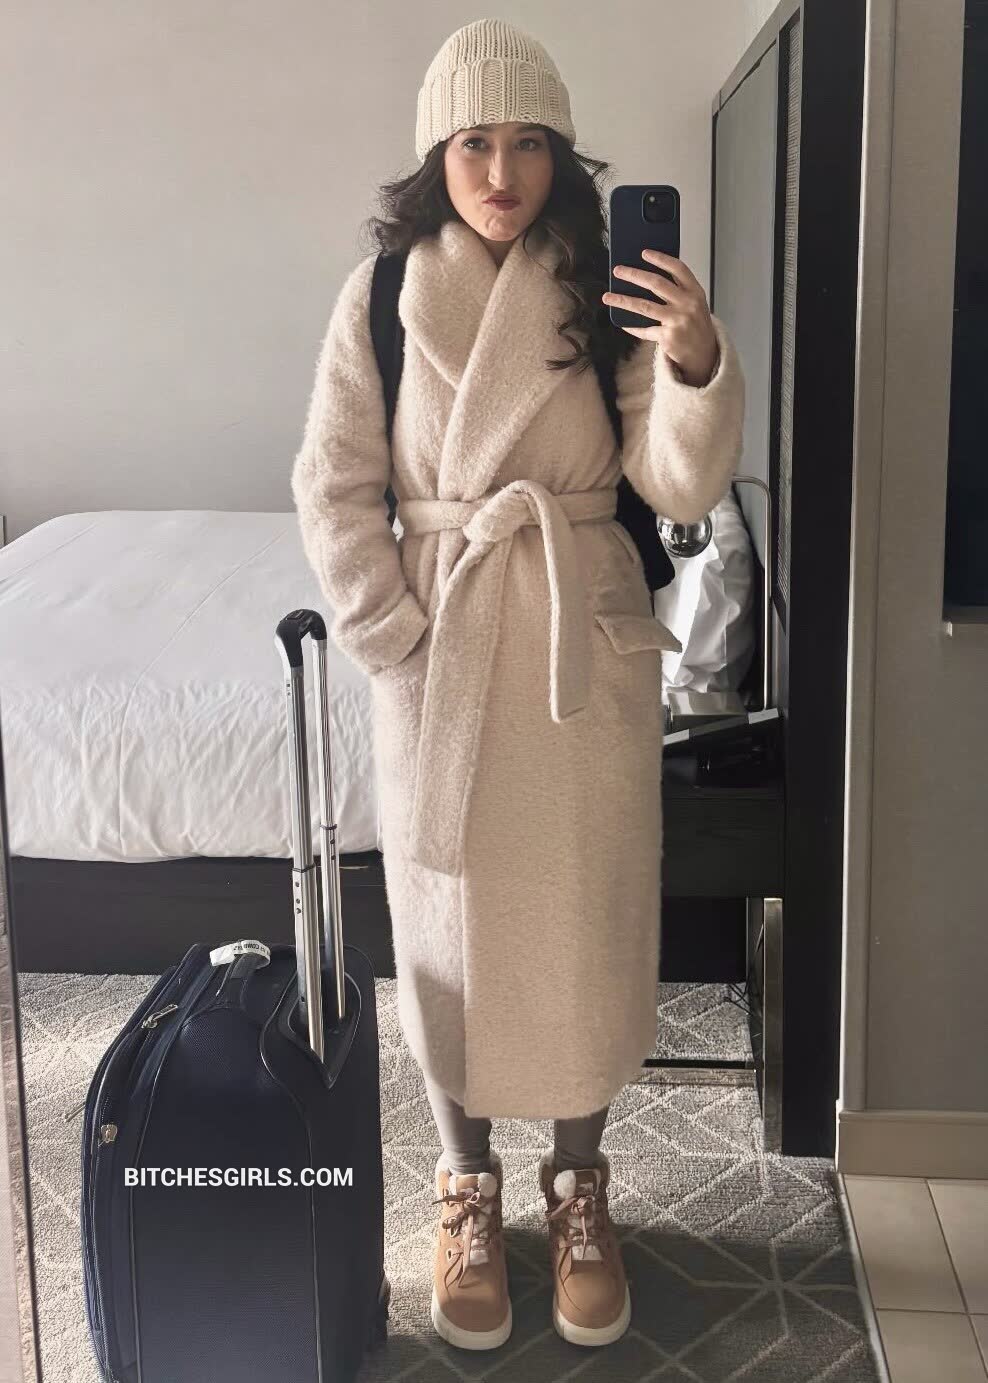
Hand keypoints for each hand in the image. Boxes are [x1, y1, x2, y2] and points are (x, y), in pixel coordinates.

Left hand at [602, 249, 718, 386]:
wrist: (705, 354)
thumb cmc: (696, 325)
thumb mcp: (695, 303)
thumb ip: (678, 290)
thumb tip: (647, 278)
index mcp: (695, 292)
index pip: (678, 269)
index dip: (661, 259)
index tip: (644, 253)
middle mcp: (687, 304)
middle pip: (656, 284)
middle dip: (634, 275)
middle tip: (618, 271)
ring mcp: (677, 321)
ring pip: (644, 306)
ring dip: (623, 300)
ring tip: (608, 297)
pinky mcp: (668, 337)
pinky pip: (645, 330)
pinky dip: (633, 327)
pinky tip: (624, 324)